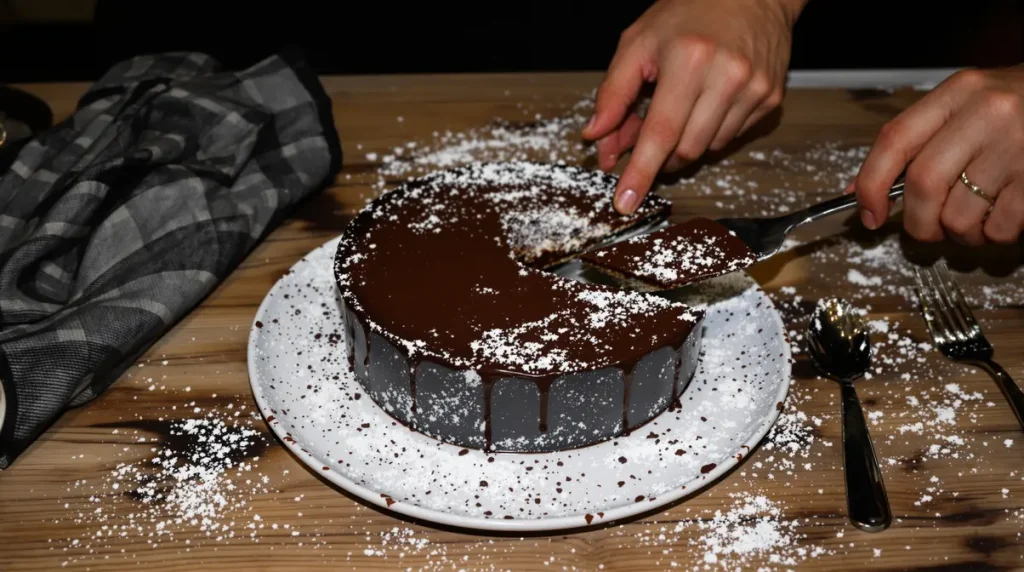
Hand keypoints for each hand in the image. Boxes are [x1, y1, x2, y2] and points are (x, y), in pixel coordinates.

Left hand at [582, 0, 805, 214]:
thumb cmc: (689, 11)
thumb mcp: (638, 42)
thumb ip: (613, 92)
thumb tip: (595, 135)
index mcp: (689, 59)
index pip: (659, 132)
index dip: (640, 172)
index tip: (626, 202)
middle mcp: (727, 76)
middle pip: (684, 150)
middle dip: (660, 156)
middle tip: (646, 137)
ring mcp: (754, 90)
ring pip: (708, 148)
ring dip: (685, 142)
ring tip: (680, 106)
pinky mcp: (771, 98)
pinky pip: (730, 137)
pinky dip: (710, 130)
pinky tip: (708, 100)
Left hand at [852, 66, 1023, 244]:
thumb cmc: (1013, 111)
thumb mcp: (964, 108)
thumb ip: (915, 143)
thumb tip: (860, 194)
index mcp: (958, 93)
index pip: (895, 140)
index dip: (870, 184)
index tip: (868, 214)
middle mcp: (987, 114)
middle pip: (923, 184)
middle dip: (917, 221)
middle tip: (925, 229)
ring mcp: (1018, 147)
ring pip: (958, 215)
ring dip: (958, 232)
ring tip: (972, 218)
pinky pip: (998, 228)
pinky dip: (992, 235)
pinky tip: (1001, 215)